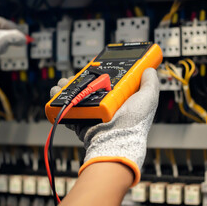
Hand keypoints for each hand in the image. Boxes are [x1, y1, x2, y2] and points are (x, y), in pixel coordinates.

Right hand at [50, 68, 159, 185]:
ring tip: (61, 84)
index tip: (94, 67)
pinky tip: (56, 94)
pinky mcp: (80, 120)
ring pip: (74, 96)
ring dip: (64, 88)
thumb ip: (150, 83)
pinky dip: (58, 102)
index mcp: (118, 100)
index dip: (100, 74)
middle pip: (87, 87)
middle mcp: (103, 106)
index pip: (106, 83)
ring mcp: (91, 113)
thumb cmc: (133, 122)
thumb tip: (149, 69)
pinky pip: (66, 109)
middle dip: (77, 79)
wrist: (116, 139)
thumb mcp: (148, 98)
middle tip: (74, 75)